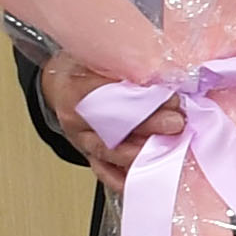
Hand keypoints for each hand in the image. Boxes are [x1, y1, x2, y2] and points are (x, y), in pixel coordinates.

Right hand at [38, 53, 174, 192]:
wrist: (59, 83)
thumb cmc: (83, 67)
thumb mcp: (99, 57)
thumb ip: (125, 65)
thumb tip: (164, 73)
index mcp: (76, 87)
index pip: (110, 95)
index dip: (142, 98)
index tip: (170, 97)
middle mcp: (76, 117)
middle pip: (113, 125)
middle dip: (149, 125)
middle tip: (177, 122)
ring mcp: (80, 138)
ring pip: (110, 151)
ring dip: (142, 151)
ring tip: (170, 147)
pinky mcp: (87, 153)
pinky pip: (103, 170)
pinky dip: (122, 178)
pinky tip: (142, 178)